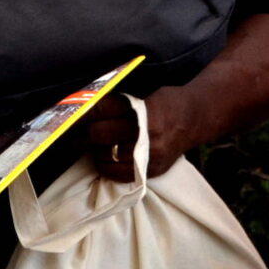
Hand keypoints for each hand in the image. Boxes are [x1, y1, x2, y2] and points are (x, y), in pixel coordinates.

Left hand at [81, 88, 198, 182]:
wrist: (197, 119)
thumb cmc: (168, 102)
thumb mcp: (146, 93)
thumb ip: (121, 102)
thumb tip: (88, 108)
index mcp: (143, 108)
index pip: (103, 109)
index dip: (84, 111)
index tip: (72, 113)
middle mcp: (146, 132)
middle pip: (101, 134)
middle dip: (83, 133)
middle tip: (74, 131)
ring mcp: (150, 154)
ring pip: (107, 156)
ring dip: (94, 150)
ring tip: (90, 144)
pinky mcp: (152, 169)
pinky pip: (120, 174)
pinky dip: (106, 167)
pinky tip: (104, 159)